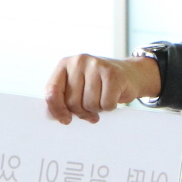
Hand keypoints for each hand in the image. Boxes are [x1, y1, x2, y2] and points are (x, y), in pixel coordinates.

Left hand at [44, 54, 162, 123]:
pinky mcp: (112, 74)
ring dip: (97, 109)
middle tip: (91, 107)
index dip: (57, 110)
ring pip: (89, 105)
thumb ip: (65, 99)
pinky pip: (106, 104)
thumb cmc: (99, 84)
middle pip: (72, 102)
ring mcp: (96, 65)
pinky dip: (110, 107)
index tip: (66, 120)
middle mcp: (78, 61)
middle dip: (82, 111)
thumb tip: (59, 118)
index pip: (52, 91)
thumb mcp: (78, 86)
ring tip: (102, 98)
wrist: (129, 73)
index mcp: (65, 64)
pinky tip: (113, 96)